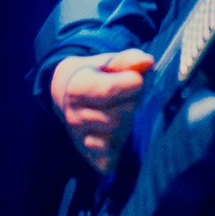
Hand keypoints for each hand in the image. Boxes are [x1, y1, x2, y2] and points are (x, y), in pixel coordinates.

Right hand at [50, 48, 153, 173]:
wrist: (67, 93)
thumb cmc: (97, 74)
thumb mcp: (110, 61)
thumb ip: (129, 59)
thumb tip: (146, 63)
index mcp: (77, 88)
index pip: (109, 90)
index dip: (132, 84)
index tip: (138, 79)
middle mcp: (74, 116)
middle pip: (119, 114)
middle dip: (133, 102)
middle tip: (129, 94)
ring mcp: (79, 138)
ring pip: (118, 133)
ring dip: (128, 120)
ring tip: (120, 109)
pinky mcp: (88, 155)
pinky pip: (111, 156)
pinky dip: (119, 143)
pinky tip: (115, 129)